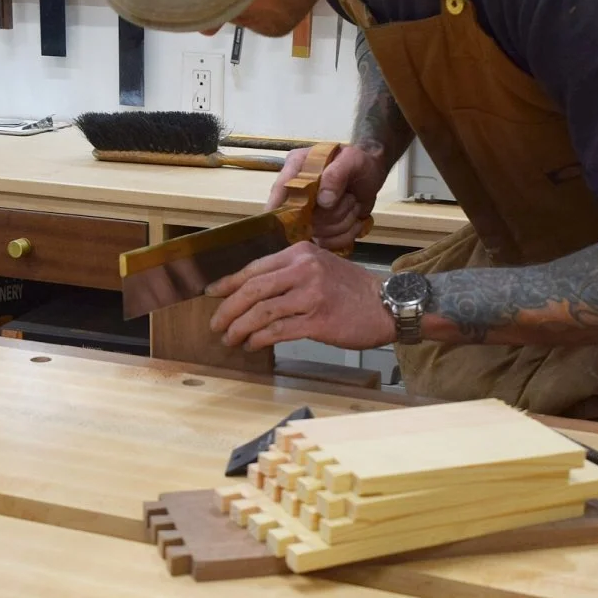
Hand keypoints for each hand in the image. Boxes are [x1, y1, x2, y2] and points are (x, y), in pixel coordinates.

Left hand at [206, 241, 395, 351]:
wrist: (385, 305)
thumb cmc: (351, 289)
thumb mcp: (319, 266)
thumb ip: (288, 273)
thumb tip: (250, 291)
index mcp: (300, 253)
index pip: (254, 268)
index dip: (228, 283)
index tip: (211, 294)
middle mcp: (304, 270)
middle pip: (252, 290)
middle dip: (228, 309)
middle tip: (216, 323)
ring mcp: (311, 295)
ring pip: (261, 312)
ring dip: (239, 328)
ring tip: (230, 339)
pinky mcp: (318, 320)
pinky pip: (278, 331)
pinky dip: (259, 339)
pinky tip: (252, 345)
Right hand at [266, 145, 385, 250]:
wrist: (372, 175)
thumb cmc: (358, 162)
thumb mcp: (351, 160)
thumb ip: (336, 175)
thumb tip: (324, 201)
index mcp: (297, 168)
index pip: (281, 188)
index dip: (280, 205)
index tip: (291, 218)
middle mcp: (297, 193)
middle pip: (302, 218)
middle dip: (333, 214)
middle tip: (350, 198)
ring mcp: (309, 213)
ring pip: (318, 233)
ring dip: (343, 222)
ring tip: (353, 204)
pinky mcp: (321, 229)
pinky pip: (327, 243)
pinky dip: (346, 234)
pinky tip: (355, 220)